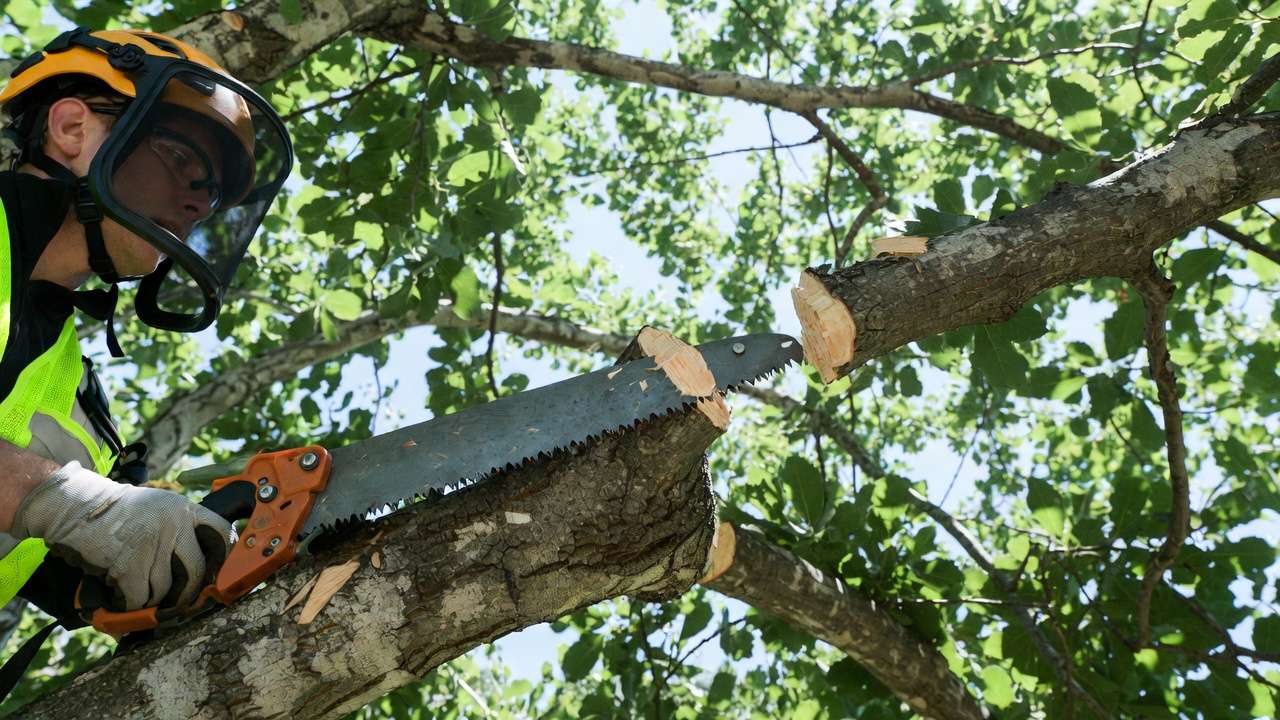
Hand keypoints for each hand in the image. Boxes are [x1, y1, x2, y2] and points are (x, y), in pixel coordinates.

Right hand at [10, 462, 231, 609]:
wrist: (72, 505)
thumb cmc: (116, 512)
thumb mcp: (158, 507)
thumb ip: (181, 529)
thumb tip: (204, 570)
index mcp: (184, 509)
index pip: (223, 533)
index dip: (225, 558)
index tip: (219, 576)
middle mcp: (173, 524)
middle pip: (197, 571)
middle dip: (188, 594)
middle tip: (179, 603)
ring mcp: (151, 544)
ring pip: (166, 589)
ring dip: (152, 598)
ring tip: (138, 591)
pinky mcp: (128, 565)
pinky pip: (140, 599)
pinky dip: (130, 604)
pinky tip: (121, 596)